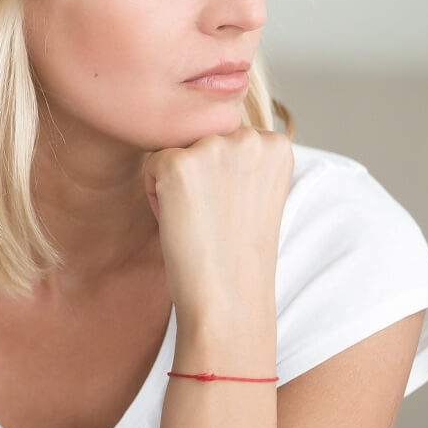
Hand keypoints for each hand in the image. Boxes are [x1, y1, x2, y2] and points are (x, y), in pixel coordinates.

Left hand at [142, 128, 293, 329]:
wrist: (229, 298)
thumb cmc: (239, 252)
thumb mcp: (257, 191)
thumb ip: (243, 156)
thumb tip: (208, 129)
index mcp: (275, 143)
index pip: (227, 138)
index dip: (224, 177)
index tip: (236, 210)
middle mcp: (249, 137)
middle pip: (200, 139)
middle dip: (200, 176)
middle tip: (217, 219)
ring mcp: (212, 148)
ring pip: (175, 150)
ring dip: (178, 184)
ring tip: (202, 221)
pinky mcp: (177, 164)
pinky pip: (152, 166)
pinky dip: (157, 196)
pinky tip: (182, 222)